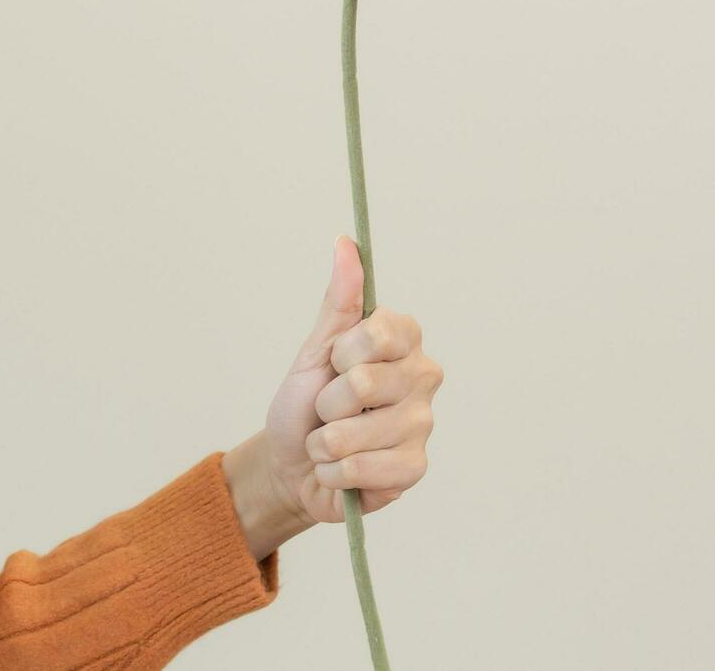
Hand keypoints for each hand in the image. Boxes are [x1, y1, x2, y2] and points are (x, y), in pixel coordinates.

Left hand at [249, 235, 441, 529]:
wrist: (291, 463)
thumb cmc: (304, 402)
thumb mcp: (315, 349)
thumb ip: (340, 300)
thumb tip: (346, 242)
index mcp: (403, 342)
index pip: (380, 332)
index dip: (343, 353)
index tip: (336, 363)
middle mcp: (423, 379)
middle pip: (362, 384)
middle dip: (326, 402)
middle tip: (329, 409)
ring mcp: (422, 426)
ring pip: (356, 433)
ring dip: (325, 443)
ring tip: (331, 441)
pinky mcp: (414, 468)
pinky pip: (361, 469)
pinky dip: (334, 472)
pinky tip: (341, 469)